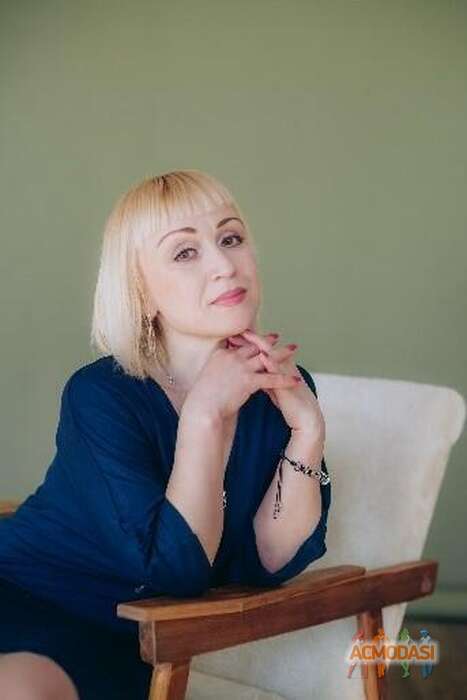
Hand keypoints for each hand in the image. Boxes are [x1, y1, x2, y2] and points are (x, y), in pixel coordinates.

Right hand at [185, 340, 302, 421]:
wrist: (202, 408)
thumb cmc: (202, 398)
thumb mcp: (207, 377)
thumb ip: (218, 369)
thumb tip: (222, 371)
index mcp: (221, 355)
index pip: (239, 345)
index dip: (249, 340)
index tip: (256, 337)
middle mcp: (232, 357)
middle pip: (254, 346)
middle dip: (266, 341)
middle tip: (277, 337)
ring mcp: (241, 368)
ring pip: (266, 358)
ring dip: (282, 353)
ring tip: (293, 348)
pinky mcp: (248, 381)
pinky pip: (272, 378)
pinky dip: (285, 379)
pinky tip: (296, 380)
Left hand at [227, 328, 324, 438]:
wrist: (305, 417)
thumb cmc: (289, 403)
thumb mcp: (274, 389)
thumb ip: (264, 379)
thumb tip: (252, 375)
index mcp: (278, 367)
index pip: (262, 350)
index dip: (250, 343)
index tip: (234, 336)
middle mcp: (283, 366)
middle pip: (266, 348)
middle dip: (251, 340)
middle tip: (236, 330)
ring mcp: (286, 374)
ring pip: (273, 355)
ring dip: (260, 344)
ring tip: (248, 334)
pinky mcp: (289, 384)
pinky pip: (279, 372)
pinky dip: (271, 363)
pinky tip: (263, 356)